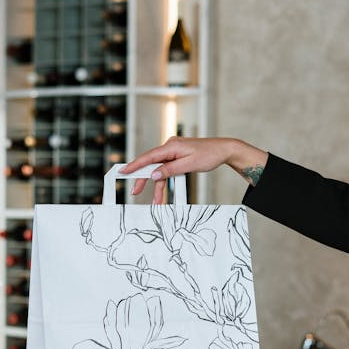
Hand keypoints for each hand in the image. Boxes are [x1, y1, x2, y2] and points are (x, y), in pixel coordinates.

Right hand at [122, 136, 267, 202]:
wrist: (224, 150)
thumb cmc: (210, 154)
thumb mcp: (189, 165)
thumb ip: (170, 170)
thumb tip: (154, 175)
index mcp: (171, 146)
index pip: (149, 156)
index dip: (135, 165)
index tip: (124, 171)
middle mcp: (170, 147)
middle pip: (151, 164)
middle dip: (143, 179)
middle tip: (135, 191)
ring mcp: (174, 152)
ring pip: (159, 170)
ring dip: (157, 186)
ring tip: (155, 202)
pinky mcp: (177, 157)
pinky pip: (167, 170)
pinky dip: (165, 181)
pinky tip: (163, 194)